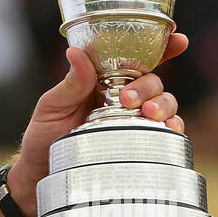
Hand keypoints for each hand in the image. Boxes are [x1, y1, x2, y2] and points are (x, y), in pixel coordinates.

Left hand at [13, 35, 189, 195]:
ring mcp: (133, 122)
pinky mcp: (139, 145)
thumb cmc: (42, 138)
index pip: (134, 59)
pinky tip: (168, 130)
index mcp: (102, 81)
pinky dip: (173, 129)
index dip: (160, 47)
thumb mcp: (51, 107)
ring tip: (149, 114)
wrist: (40, 178)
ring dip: (163, 104)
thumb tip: (76, 52)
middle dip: (149, 86)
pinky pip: (166, 134)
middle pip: (152, 81)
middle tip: (129, 99)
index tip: (177, 39)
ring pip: (164, 104)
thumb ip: (70, 83)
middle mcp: (122, 98)